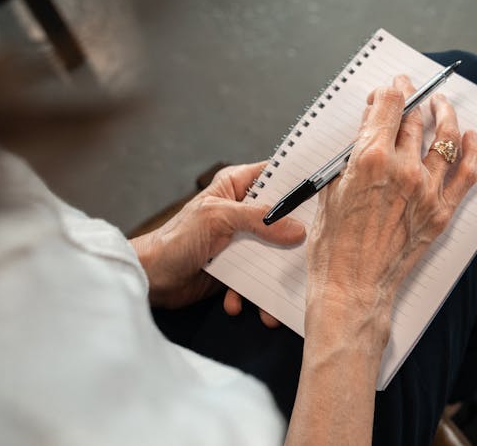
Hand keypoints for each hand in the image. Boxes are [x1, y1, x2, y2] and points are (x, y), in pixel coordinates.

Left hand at [132, 162, 305, 308]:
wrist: (150, 279)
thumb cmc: (176, 239)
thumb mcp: (219, 218)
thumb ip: (259, 220)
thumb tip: (296, 229)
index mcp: (237, 186)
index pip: (276, 174)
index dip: (299, 181)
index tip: (326, 190)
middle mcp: (243, 211)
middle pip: (282, 219)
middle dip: (295, 239)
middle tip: (312, 251)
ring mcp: (241, 241)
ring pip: (273, 253)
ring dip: (274, 277)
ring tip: (272, 299)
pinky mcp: (237, 268)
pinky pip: (256, 279)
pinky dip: (250, 295)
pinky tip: (236, 302)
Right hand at [306, 75, 476, 346]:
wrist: (351, 288)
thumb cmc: (332, 244)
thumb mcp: (331, 188)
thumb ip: (352, 155)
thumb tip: (368, 129)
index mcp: (370, 158)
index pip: (389, 106)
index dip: (392, 90)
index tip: (393, 86)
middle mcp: (403, 169)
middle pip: (415, 119)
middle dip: (413, 99)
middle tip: (412, 90)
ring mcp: (427, 190)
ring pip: (445, 139)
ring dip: (445, 114)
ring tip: (441, 104)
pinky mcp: (441, 212)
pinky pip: (467, 174)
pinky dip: (472, 151)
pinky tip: (471, 137)